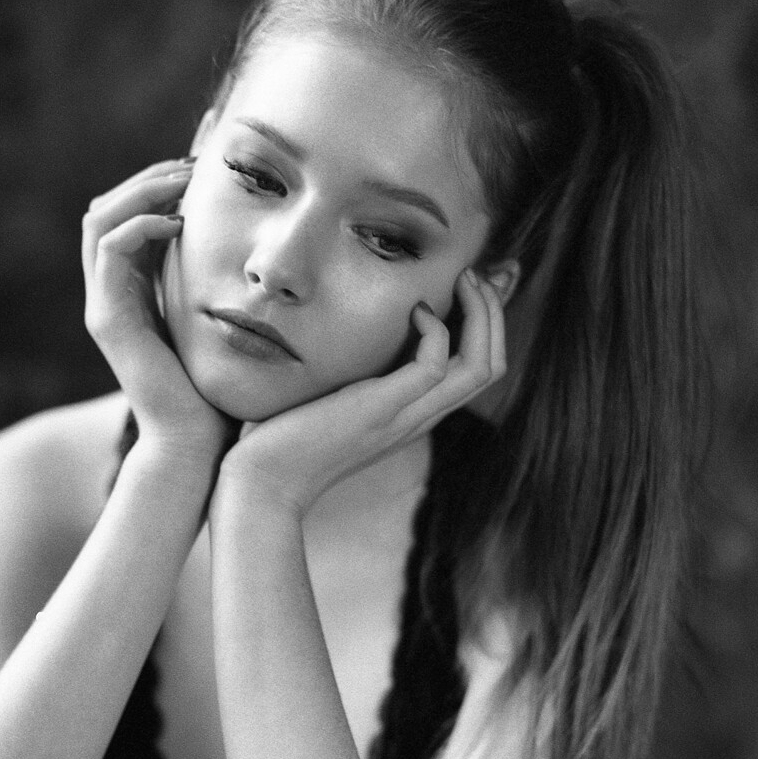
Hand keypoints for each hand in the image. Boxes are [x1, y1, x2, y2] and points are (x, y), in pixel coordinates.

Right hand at [83, 161, 230, 456]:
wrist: (196, 448)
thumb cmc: (218, 399)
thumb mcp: (223, 328)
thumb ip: (222, 292)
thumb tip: (260, 257)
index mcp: (134, 295)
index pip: (129, 218)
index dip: (160, 185)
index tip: (206, 172)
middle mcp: (111, 297)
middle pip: (107, 207)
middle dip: (150, 177)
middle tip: (195, 164)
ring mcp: (103, 307)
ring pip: (100, 218)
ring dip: (142, 188)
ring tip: (186, 181)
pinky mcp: (107, 319)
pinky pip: (109, 248)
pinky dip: (141, 223)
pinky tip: (181, 222)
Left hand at [216, 269, 506, 515]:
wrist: (264, 484)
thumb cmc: (285, 440)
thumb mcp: (333, 400)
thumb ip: (356, 375)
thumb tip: (353, 339)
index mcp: (412, 415)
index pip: (477, 372)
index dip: (487, 325)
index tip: (468, 286)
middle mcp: (418, 418)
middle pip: (491, 366)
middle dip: (493, 312)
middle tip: (473, 274)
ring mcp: (402, 417)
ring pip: (479, 368)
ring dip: (482, 314)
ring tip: (463, 280)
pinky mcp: (379, 411)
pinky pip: (433, 367)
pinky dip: (436, 330)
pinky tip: (415, 311)